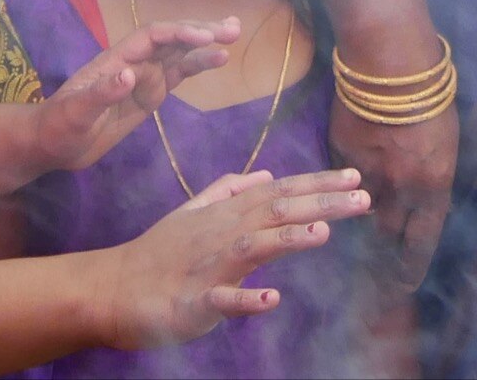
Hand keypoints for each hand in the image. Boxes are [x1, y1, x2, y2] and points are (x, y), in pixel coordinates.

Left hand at [35, 17, 238, 171]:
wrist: (53, 143)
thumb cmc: (59, 126)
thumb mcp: (75, 113)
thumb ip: (102, 93)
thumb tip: (130, 74)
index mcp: (115, 59)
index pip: (151, 37)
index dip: (178, 33)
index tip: (203, 36)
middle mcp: (133, 62)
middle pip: (171, 39)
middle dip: (200, 31)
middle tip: (232, 28)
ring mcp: (142, 78)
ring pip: (179, 55)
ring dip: (205, 45)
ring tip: (233, 36)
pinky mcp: (148, 95)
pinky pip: (176, 76)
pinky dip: (197, 66)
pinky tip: (217, 58)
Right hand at [105, 167, 370, 349]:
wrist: (113, 288)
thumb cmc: (159, 254)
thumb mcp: (194, 213)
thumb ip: (229, 191)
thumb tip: (265, 175)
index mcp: (226, 214)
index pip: (280, 192)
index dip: (318, 183)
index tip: (355, 177)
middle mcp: (222, 233)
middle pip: (276, 212)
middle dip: (320, 203)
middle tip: (363, 197)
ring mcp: (209, 266)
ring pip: (253, 247)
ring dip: (288, 238)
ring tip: (322, 231)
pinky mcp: (194, 301)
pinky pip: (222, 301)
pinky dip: (246, 300)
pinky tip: (271, 300)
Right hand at [330, 92, 456, 295]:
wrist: (391, 64)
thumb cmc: (432, 99)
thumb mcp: (445, 146)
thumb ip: (430, 180)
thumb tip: (419, 200)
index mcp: (432, 187)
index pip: (421, 241)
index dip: (411, 266)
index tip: (405, 285)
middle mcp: (399, 188)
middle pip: (386, 234)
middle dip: (383, 248)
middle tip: (378, 260)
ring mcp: (366, 173)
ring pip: (360, 210)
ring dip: (360, 216)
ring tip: (357, 220)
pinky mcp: (341, 155)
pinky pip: (343, 178)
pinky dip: (346, 182)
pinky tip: (343, 179)